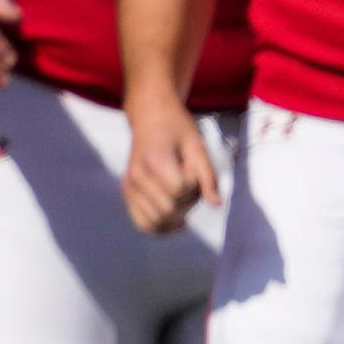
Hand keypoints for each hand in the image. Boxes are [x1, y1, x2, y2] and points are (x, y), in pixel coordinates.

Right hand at [121, 96, 218, 234]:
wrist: (150, 117)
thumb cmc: (177, 128)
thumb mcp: (198, 146)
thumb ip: (208, 176)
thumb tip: (217, 205)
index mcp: (154, 161)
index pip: (179, 190)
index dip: (194, 184)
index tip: (192, 167)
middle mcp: (136, 177)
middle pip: (168, 210)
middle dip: (188, 201)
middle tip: (190, 180)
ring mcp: (129, 187)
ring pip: (156, 222)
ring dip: (177, 215)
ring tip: (181, 194)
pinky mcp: (127, 193)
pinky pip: (143, 223)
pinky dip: (161, 227)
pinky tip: (177, 220)